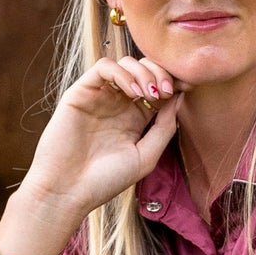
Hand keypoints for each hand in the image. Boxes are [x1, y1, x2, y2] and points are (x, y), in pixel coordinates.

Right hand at [0, 54, 180, 254]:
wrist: (68, 191)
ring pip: (126, 63)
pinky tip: (132, 92)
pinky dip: (122, 73)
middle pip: (145, 69)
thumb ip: (164, 127)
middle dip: (161, 73)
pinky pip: (103, 67)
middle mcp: (118, 104)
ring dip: (144, 72)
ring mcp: (99, 97)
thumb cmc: (105, 181)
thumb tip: (180, 97)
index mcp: (135, 118)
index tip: (187, 86)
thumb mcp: (146, 156)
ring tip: (150, 94)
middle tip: (167, 91)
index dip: (174, 82)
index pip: (158, 87)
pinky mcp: (80, 93)